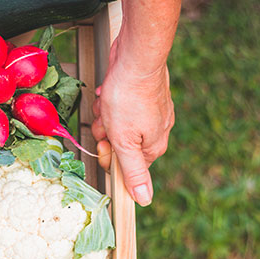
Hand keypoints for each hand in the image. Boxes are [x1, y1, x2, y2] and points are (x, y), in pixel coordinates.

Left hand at [91, 37, 174, 205]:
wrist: (136, 57)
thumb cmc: (130, 97)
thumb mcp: (126, 141)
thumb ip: (134, 173)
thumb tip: (145, 201)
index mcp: (153, 146)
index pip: (124, 167)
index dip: (109, 155)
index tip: (106, 141)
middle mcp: (154, 131)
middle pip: (117, 145)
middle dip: (105, 132)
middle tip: (108, 119)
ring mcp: (148, 112)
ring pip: (114, 125)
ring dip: (105, 115)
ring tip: (109, 102)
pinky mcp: (139, 97)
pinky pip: (116, 107)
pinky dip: (108, 101)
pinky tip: (109, 92)